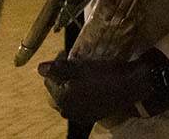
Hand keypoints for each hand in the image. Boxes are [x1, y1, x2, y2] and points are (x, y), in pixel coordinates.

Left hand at [38, 52, 162, 122]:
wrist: (129, 86)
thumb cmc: (104, 75)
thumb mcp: (80, 67)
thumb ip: (58, 68)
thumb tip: (39, 68)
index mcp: (61, 98)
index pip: (49, 79)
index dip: (56, 64)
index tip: (66, 53)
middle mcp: (67, 110)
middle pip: (57, 91)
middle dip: (61, 77)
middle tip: (72, 62)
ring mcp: (79, 115)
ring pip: (67, 99)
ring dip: (70, 86)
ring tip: (80, 74)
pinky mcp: (91, 116)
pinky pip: (79, 105)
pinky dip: (79, 96)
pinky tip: (87, 87)